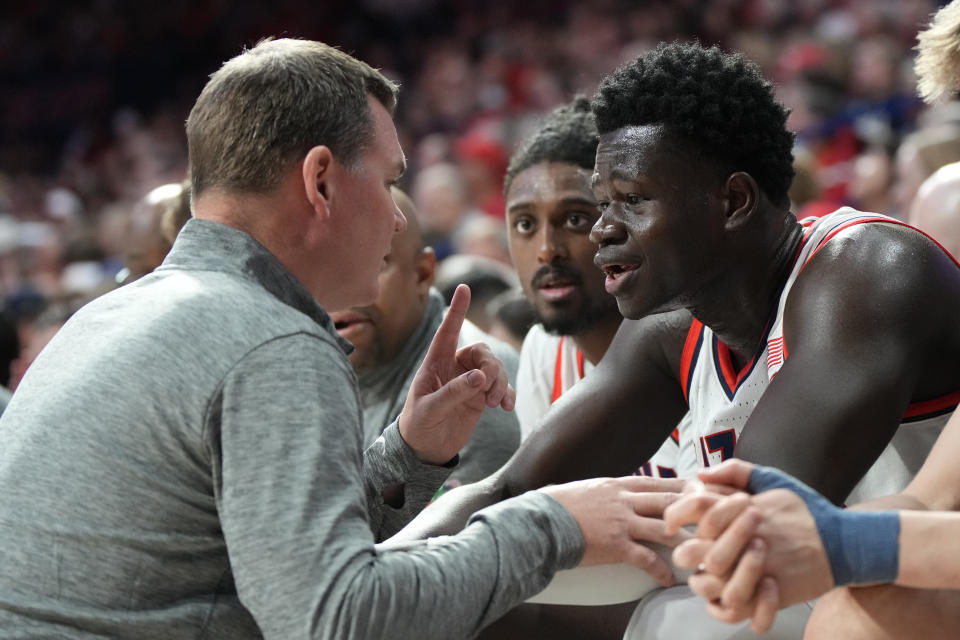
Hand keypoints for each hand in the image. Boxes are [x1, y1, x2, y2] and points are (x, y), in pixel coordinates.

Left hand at [399, 284, 515, 464]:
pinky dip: (507, 394)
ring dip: (500, 382)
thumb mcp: (430, 410)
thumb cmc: (418, 425)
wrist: (425, 450)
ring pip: (494, 368)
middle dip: (492, 367)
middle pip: (482, 352)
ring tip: (496, 403)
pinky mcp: (480, 397)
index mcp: (435, 363)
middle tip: (489, 389)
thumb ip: (453, 393)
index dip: (456, 310)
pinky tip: (507, 407)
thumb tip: (480, 377)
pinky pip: (501, 387)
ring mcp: (469, 382)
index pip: (447, 331)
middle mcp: (454, 368)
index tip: (464, 287)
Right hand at [541, 476, 689, 586]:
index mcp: (616, 485)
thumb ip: (603, 490)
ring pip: (664, 528)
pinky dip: (660, 570)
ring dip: (686, 540)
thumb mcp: (584, 488)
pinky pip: (645, 558)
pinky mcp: (615, 546)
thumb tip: (605, 489)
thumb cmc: (555, 506)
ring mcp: (620, 522)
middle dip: (695, 509)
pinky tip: (669, 579)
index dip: (683, 487)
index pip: (658, 482)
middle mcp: (623, 500)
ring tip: (702, 552)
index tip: (701, 491)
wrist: (539, 522)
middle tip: (715, 518)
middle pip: (669, 501)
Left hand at [664, 461, 832, 631]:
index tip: (670, 525)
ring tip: (708, 577)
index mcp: (744, 508)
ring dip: (703, 582)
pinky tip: (726, 598)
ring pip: (711, 583)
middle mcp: (747, 538)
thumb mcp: (773, 480)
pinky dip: (726, 608)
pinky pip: (736, 611)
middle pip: (696, 550)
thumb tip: (700, 474)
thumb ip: (736, 471)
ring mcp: (759, 568)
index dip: (675, 514)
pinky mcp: (772, 594)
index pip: (696, 507)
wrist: (845, 543)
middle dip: (685, 553)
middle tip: (689, 556)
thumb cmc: (806, 511)